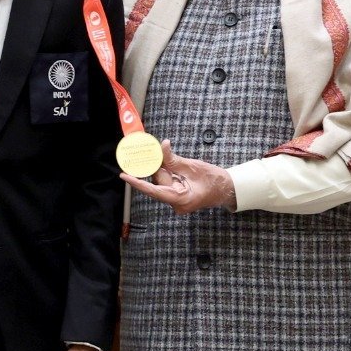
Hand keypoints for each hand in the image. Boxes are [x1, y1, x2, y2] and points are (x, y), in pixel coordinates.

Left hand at [122, 140, 236, 214]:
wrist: (227, 189)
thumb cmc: (214, 181)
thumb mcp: (192, 167)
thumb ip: (174, 159)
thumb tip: (162, 147)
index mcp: (179, 199)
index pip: (153, 190)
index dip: (137, 182)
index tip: (124, 176)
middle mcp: (175, 203)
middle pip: (158, 182)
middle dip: (160, 167)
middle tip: (160, 153)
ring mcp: (176, 200)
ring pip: (163, 181)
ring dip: (167, 169)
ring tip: (181, 165)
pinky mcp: (177, 195)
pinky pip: (168, 182)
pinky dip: (170, 172)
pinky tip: (179, 169)